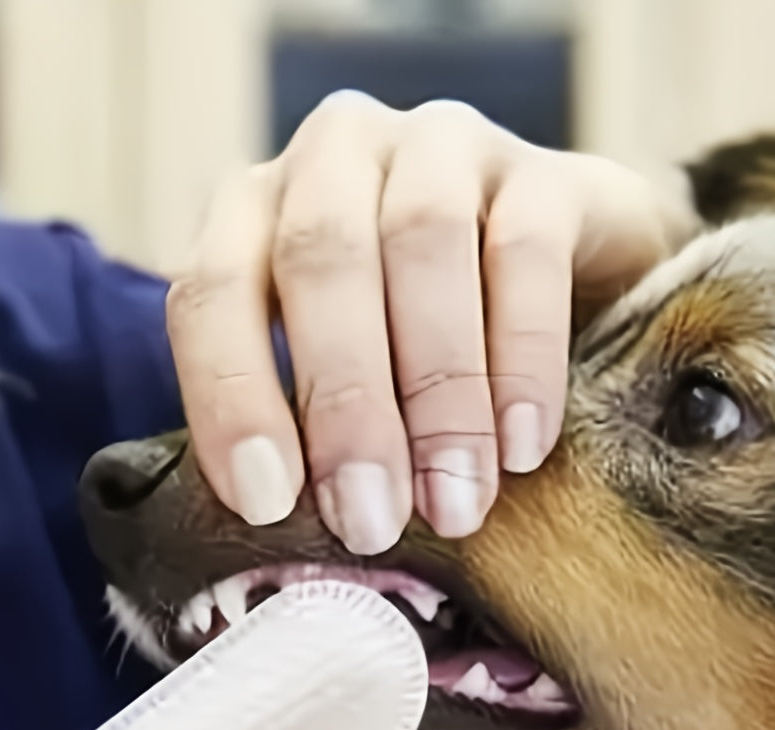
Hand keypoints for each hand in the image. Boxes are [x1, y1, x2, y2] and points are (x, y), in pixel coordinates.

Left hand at [169, 92, 695, 554]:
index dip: (232, 396)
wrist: (561, 282)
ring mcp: (442, 148)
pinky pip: (529, 248)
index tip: (267, 505)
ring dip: (438, 391)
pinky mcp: (546, 171)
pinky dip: (524, 357)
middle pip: (322, 258)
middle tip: (372, 523)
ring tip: (455, 503)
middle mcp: (338, 158)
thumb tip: (289, 537)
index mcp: (257, 212)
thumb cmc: (416, 353)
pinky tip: (524, 447)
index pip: (212, 289)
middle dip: (345, 405)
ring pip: (423, 242)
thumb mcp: (341, 381)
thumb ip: (303, 426)